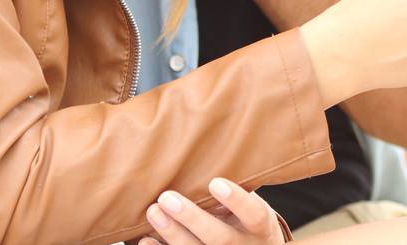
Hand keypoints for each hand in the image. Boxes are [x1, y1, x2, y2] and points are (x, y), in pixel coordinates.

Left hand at [141, 180, 282, 244]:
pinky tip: (145, 240)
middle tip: (166, 197)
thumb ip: (237, 193)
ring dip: (172, 233)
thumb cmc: (248, 222)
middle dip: (191, 218)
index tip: (214, 182)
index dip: (237, 201)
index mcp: (261, 229)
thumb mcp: (252, 206)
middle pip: (219, 238)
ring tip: (153, 211)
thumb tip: (205, 168)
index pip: (254, 215)